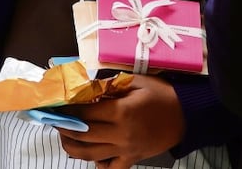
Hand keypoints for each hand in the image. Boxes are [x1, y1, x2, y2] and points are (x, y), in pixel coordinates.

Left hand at [57, 75, 184, 167]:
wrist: (186, 115)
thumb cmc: (162, 95)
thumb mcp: (137, 82)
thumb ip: (111, 85)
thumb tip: (86, 88)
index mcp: (121, 112)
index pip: (86, 112)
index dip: (69, 109)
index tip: (57, 105)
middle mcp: (121, 134)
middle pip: (83, 134)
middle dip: (65, 127)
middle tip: (55, 120)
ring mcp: (126, 150)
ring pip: (91, 155)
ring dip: (73, 147)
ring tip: (64, 138)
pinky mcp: (132, 159)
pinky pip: (110, 168)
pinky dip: (98, 165)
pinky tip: (91, 156)